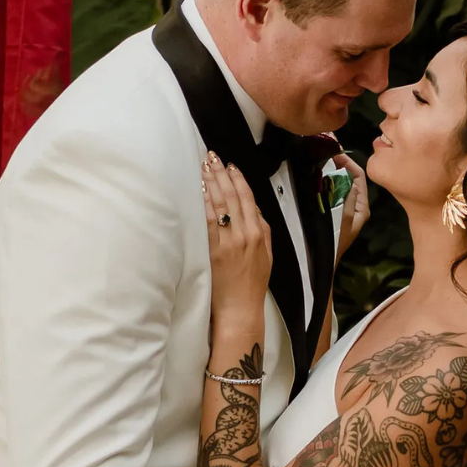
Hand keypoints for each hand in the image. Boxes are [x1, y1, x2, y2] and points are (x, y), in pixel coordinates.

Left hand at [203, 152, 271, 328]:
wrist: (241, 309)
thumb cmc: (253, 284)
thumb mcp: (267, 255)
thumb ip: (262, 230)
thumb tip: (253, 209)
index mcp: (259, 233)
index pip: (248, 198)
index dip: (238, 179)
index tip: (230, 166)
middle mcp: (245, 234)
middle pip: (232, 196)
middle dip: (221, 174)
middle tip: (212, 157)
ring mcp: (228, 243)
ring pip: (220, 205)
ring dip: (210, 184)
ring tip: (203, 167)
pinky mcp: (213, 252)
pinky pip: (208, 222)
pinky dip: (204, 204)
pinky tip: (199, 191)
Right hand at [331, 151, 371, 262]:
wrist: (323, 262)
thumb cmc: (335, 243)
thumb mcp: (345, 221)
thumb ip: (350, 200)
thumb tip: (351, 180)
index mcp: (362, 207)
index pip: (359, 177)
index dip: (349, 163)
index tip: (335, 154)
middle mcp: (356, 205)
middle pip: (351, 178)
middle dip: (340, 165)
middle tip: (326, 154)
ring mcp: (345, 208)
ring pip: (341, 184)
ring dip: (332, 173)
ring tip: (320, 162)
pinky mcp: (335, 211)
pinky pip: (333, 192)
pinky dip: (326, 183)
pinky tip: (317, 177)